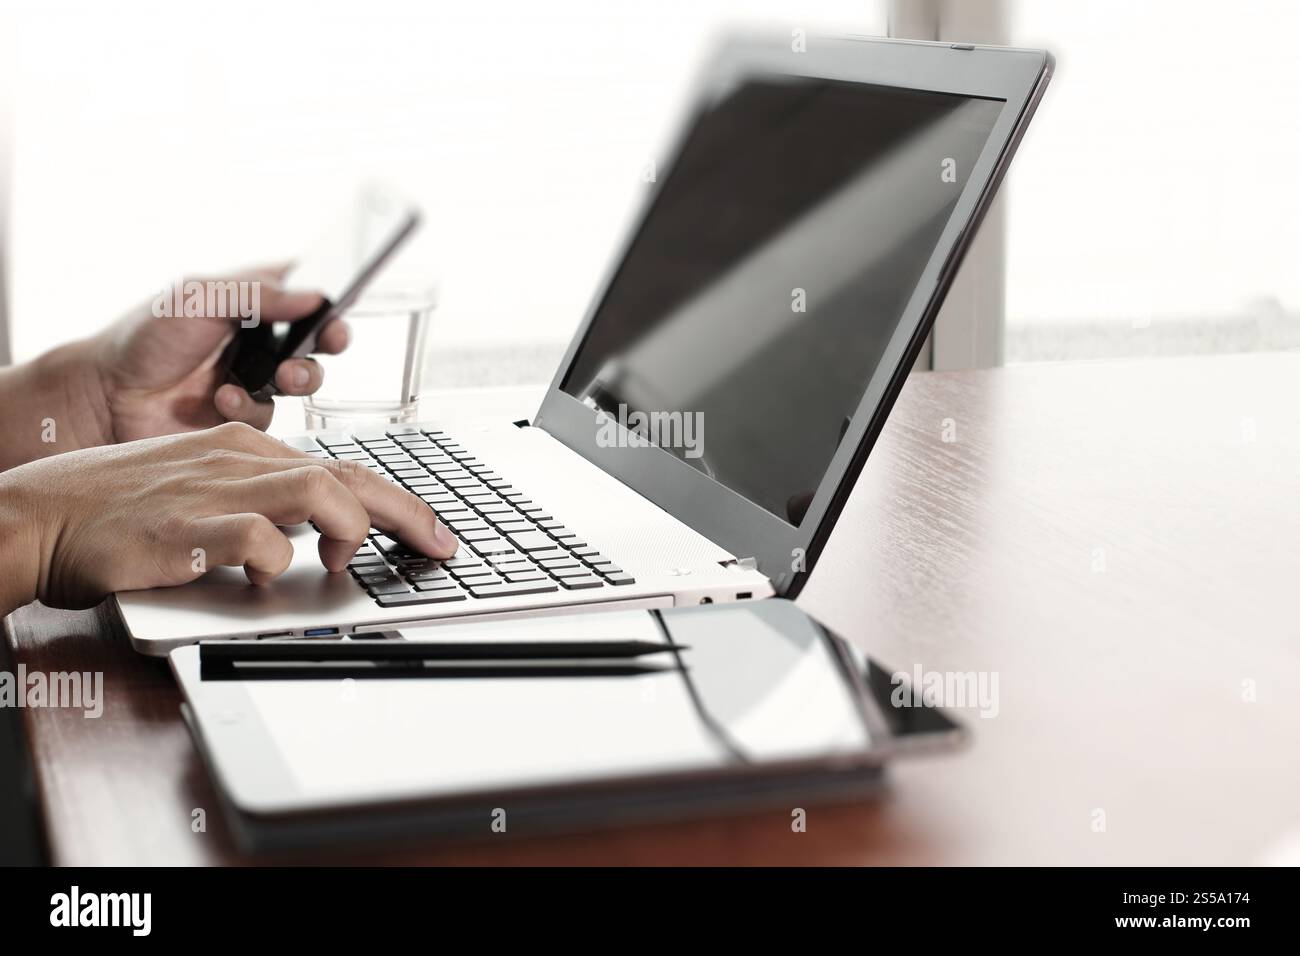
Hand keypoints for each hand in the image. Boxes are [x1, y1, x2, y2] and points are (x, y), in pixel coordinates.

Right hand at [0, 422, 456, 610]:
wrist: (38, 513)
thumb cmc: (117, 509)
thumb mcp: (199, 489)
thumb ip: (255, 504)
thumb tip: (307, 538)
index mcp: (244, 447)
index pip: (340, 465)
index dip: (394, 500)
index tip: (427, 531)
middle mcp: (237, 459)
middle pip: (346, 473)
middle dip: (406, 512)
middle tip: (440, 546)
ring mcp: (212, 489)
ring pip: (316, 488)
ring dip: (347, 528)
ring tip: (343, 562)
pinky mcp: (184, 528)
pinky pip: (256, 535)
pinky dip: (279, 558)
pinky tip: (274, 575)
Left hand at [91, 264, 348, 441]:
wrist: (106, 398)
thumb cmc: (144, 338)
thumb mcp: (200, 298)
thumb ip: (259, 294)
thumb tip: (314, 295)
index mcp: (250, 300)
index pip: (304, 289)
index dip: (328, 297)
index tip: (338, 303)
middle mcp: (257, 339)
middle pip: (317, 337)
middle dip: (330, 339)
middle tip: (330, 340)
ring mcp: (253, 378)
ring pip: (305, 380)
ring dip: (301, 376)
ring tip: (282, 375)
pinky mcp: (244, 417)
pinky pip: (270, 414)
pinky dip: (250, 406)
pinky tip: (222, 399)